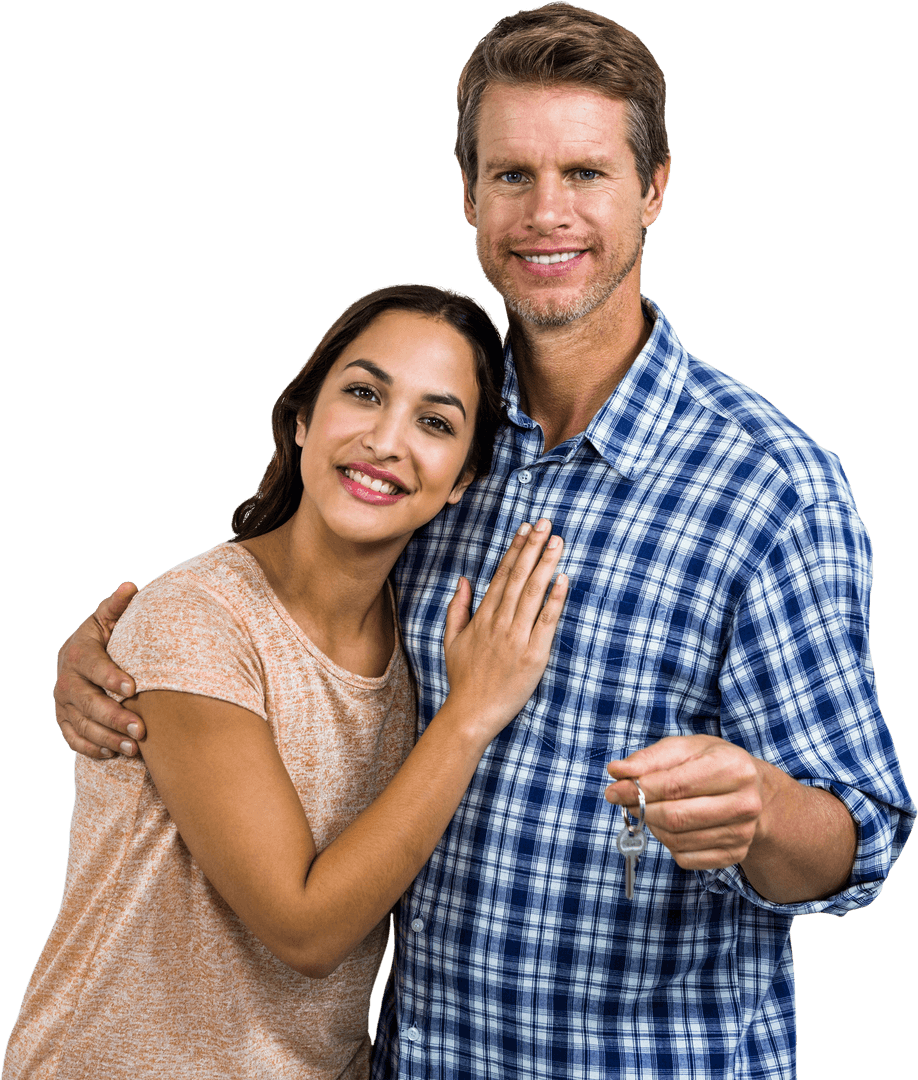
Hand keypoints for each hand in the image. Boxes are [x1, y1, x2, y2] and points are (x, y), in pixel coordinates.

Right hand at [54, 582, 144, 758]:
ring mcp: (62, 703)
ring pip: (82, 725)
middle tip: (141, 728)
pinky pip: (73, 740)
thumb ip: (119, 605)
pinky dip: (92, 749)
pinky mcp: (63, 721)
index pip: (92, 666)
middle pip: (87, 702)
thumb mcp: (110, 618)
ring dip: (108, 738)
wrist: (83, 657)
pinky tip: (115, 754)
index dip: (110, 677)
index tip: (133, 688)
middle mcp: (66, 679)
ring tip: (135, 748)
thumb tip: (131, 586)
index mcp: (78, 651)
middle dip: (114, 717)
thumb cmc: (107, 635)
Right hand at [442, 519, 567, 745]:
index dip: (515, 549)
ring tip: (557, 541)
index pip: (502, 575)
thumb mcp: (452, 640)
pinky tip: (563, 579)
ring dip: (546, 564)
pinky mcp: (534, 655)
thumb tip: (464, 580)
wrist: (471, 713)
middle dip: (533, 547)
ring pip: (533, 593)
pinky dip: (555, 599)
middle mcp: (500, 623)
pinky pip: (547, 622)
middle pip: (519, 577)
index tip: (525, 528)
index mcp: (483, 617)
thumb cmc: (463, 678)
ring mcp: (517, 638)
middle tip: (547, 523)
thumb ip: (457, 608)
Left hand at [605, 735, 766, 869]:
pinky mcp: (735, 855)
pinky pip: (686, 858)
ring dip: (652, 826)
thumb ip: (649, 759)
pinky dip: (667, 844)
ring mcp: (742, 833)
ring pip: (677, 839)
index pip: (674, 785)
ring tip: (649, 810)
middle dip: (642, 810)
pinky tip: (669, 827)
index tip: (613, 790)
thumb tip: (616, 771)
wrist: (753, 790)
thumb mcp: (684, 749)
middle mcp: (744, 803)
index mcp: (733, 768)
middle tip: (627, 802)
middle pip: (675, 817)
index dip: (638, 790)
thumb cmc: (712, 763)